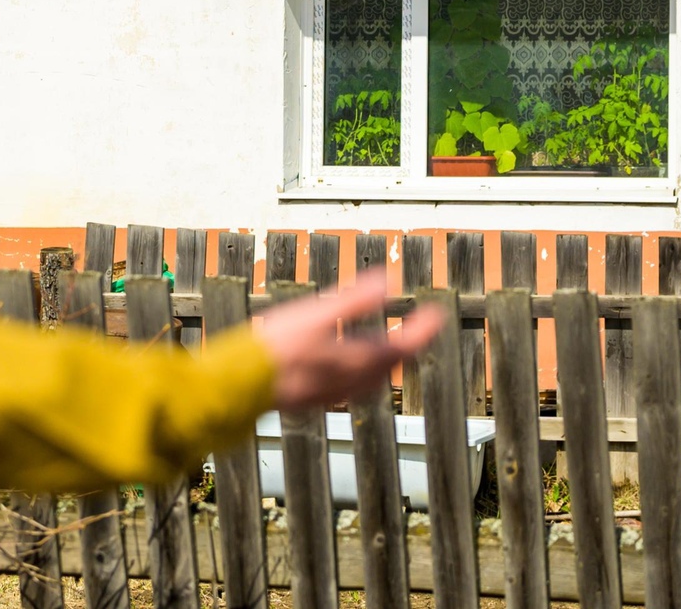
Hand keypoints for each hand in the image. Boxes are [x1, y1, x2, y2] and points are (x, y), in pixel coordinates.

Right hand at [250, 270, 442, 410]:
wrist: (242, 383)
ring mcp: (333, 394)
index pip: (404, 347)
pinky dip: (363, 372)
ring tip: (388, 346)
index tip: (437, 314)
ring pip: (373, 379)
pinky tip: (347, 365)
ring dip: (386, 362)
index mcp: (357, 362)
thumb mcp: (318, 313)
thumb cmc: (278, 347)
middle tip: (417, 329)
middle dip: (407, 347)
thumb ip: (355, 298)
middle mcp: (351, 382)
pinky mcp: (315, 398)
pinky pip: (353, 387)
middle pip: (391, 367)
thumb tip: (387, 281)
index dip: (423, 329)